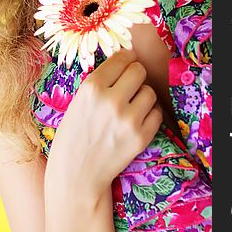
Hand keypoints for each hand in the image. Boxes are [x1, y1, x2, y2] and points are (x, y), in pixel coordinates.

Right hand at [45, 47, 162, 201]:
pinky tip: (136, 121)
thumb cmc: (74, 134)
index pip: (121, 58)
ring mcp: (128, 119)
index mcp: (91, 87)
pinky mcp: (141, 137)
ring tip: (130, 107)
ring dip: (142, 96)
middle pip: (139, 71)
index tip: (127, 61)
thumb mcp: (78, 100)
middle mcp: (111, 100)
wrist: (77, 173)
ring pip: (149, 92)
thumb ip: (100, 81)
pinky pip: (156, 113)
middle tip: (129, 85)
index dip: (126, 58)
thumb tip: (124, 59)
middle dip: (135, 76)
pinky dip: (149, 115)